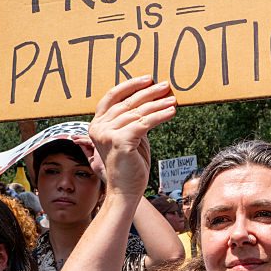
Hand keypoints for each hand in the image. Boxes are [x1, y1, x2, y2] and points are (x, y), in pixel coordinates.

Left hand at [71, 135, 104, 178]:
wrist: (104, 172)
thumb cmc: (100, 169)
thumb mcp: (90, 159)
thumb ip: (87, 151)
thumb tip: (81, 145)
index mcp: (100, 149)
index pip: (91, 143)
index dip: (83, 141)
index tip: (76, 141)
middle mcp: (101, 146)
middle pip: (90, 139)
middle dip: (81, 137)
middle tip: (73, 137)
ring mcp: (100, 144)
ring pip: (89, 138)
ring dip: (80, 138)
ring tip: (73, 137)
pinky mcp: (98, 144)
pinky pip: (88, 141)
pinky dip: (81, 140)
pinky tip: (76, 141)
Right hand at [88, 76, 175, 198]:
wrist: (125, 191)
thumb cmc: (130, 165)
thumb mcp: (131, 137)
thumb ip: (134, 120)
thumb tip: (151, 100)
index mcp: (97, 124)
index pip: (112, 97)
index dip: (130, 86)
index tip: (148, 79)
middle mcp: (98, 127)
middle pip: (127, 103)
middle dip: (149, 92)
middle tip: (166, 85)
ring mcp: (107, 134)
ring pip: (138, 113)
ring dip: (158, 104)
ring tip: (173, 99)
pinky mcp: (120, 141)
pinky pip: (144, 123)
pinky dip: (160, 116)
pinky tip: (172, 112)